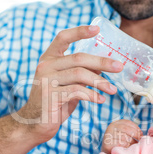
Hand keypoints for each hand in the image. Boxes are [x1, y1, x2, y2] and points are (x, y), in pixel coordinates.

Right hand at [15, 25, 122, 142]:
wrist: (34, 124)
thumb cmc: (54, 102)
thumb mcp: (68, 84)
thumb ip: (81, 74)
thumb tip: (102, 66)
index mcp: (49, 58)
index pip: (63, 37)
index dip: (79, 31)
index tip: (97, 29)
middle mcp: (45, 66)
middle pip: (78, 58)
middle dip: (102, 62)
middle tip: (119, 67)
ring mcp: (46, 80)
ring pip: (80, 74)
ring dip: (100, 82)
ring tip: (113, 90)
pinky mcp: (50, 95)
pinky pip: (77, 91)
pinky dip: (92, 96)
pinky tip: (101, 100)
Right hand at [101, 119, 142, 153]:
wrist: (108, 153)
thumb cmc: (119, 143)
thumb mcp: (124, 134)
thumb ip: (132, 132)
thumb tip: (142, 134)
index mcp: (116, 123)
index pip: (128, 123)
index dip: (136, 128)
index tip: (141, 134)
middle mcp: (111, 127)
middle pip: (127, 129)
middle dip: (135, 134)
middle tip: (140, 140)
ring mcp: (108, 135)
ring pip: (124, 137)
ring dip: (131, 142)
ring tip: (132, 145)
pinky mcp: (107, 144)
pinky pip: (121, 144)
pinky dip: (126, 146)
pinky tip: (126, 148)